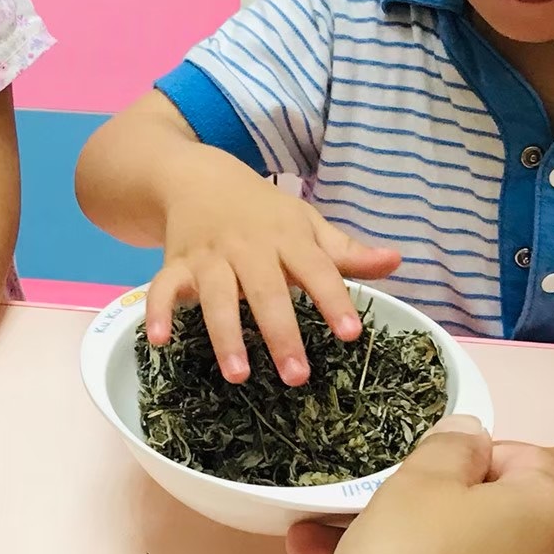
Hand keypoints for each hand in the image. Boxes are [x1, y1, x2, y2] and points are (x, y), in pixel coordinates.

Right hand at [145, 152, 398, 385]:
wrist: (198, 176)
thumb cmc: (262, 211)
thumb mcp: (306, 223)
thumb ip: (346, 252)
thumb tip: (396, 262)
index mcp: (287, 238)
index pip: (316, 270)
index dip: (333, 300)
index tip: (350, 333)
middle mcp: (248, 248)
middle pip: (265, 291)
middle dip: (280, 333)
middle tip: (296, 377)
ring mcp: (209, 257)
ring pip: (216, 296)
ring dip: (225, 334)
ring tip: (238, 375)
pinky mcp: (175, 263)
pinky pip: (162, 288)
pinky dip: (157, 312)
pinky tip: (158, 341)